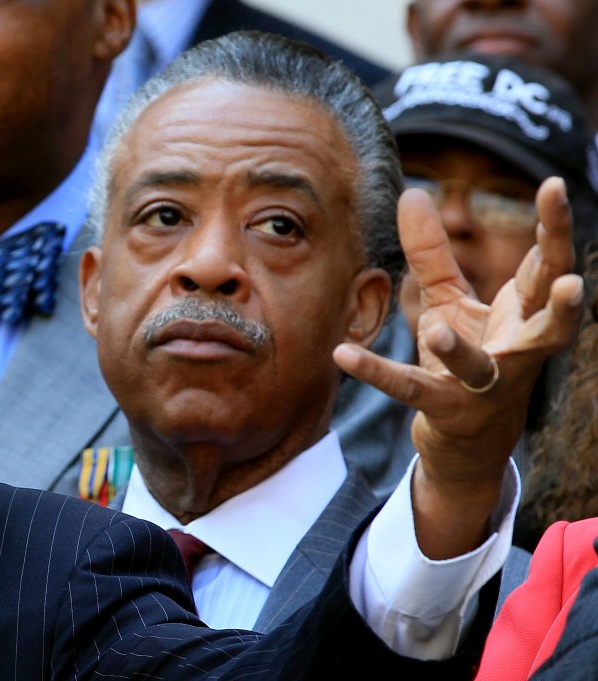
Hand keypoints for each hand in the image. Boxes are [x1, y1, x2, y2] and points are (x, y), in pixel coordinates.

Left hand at [334, 177, 583, 557]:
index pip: (546, 266)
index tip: (553, 186)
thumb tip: (413, 192)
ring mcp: (483, 386)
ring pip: (477, 367)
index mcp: (522, 317)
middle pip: (546, 323)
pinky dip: (376, 372)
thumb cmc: (468, 360)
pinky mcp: (445, 409)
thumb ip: (432, 251)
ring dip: (457, 350)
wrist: (468, 442)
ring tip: (436, 329)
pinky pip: (408, 389)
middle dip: (562, 301)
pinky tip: (341, 353)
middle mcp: (515, 351)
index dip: (553, 229)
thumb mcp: (448, 302)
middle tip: (571, 281)